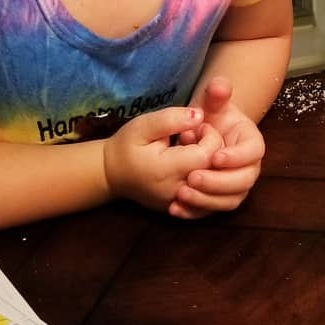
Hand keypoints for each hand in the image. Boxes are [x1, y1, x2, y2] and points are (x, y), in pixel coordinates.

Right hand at [103, 107, 221, 210]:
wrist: (110, 173)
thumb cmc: (127, 145)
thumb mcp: (144, 125)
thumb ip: (171, 119)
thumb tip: (199, 115)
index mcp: (166, 169)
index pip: (207, 155)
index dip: (211, 137)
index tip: (199, 126)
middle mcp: (175, 191)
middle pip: (214, 172)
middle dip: (214, 149)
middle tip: (197, 137)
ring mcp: (177, 203)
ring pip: (212, 187)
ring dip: (211, 165)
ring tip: (194, 150)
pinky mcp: (179, 209)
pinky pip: (204, 198)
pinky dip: (206, 180)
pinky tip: (193, 165)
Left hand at [171, 77, 265, 218]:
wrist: (202, 133)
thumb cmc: (210, 116)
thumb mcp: (212, 102)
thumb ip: (217, 93)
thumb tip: (219, 86)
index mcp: (251, 142)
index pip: (253, 152)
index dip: (236, 157)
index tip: (214, 156)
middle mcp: (249, 167)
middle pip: (244, 181)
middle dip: (219, 182)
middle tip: (192, 177)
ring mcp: (236, 185)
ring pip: (230, 201)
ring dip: (207, 200)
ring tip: (181, 193)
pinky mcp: (219, 199)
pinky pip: (212, 211)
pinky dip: (195, 212)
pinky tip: (175, 208)